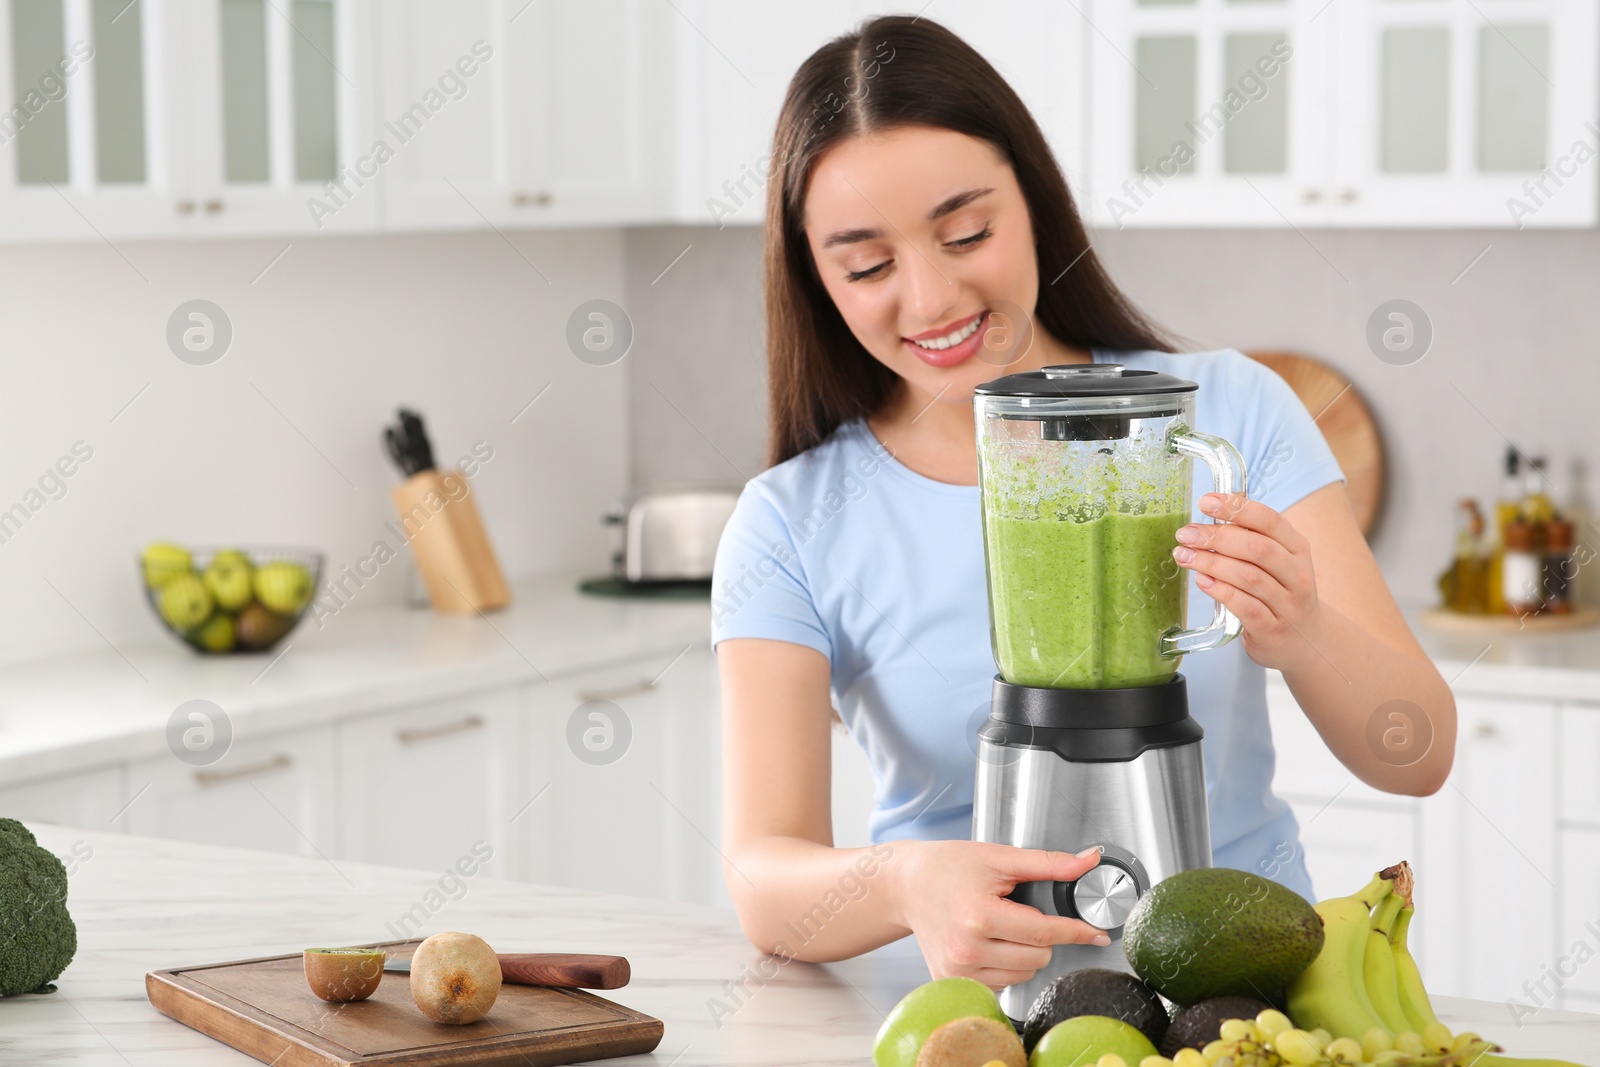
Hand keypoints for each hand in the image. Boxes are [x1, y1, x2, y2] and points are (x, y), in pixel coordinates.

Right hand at [889, 840, 1109, 989]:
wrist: (906, 885)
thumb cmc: (948, 866)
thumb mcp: (999, 857)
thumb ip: (1048, 863)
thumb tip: (1087, 860)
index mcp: (979, 916)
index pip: (1044, 932)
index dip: (1075, 931)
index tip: (1096, 934)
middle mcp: (966, 950)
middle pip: (1038, 957)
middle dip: (1043, 936)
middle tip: (1020, 912)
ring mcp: (957, 970)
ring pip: (1023, 974)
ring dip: (1025, 953)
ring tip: (1001, 926)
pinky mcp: (951, 981)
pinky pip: (1001, 983)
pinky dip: (1006, 965)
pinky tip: (989, 943)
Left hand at [1171, 491, 1322, 670]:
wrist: (1307, 641)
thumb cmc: (1281, 593)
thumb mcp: (1278, 562)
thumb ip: (1251, 540)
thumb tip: (1208, 517)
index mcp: (1297, 549)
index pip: (1270, 521)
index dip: (1236, 508)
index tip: (1205, 501)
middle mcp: (1297, 575)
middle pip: (1257, 548)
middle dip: (1216, 537)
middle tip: (1186, 534)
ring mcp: (1288, 605)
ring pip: (1248, 577)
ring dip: (1211, 562)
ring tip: (1183, 555)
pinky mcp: (1272, 629)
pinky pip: (1245, 606)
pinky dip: (1220, 591)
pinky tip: (1201, 580)